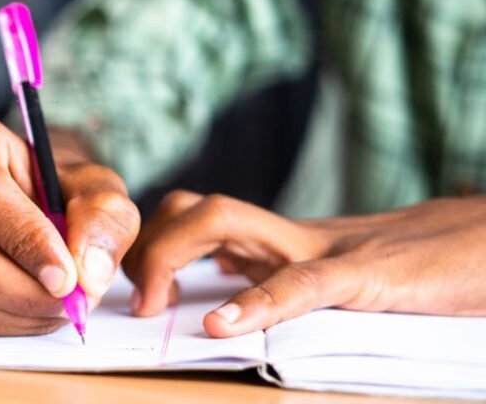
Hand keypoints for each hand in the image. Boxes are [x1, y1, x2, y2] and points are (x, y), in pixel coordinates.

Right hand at [0, 109, 139, 335]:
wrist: (23, 200)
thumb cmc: (54, 188)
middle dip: (22, 293)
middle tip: (72, 304)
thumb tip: (87, 272)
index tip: (68, 277)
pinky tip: (26, 305)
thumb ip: (103, 217)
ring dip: (15, 315)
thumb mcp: (94, 188)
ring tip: (56, 303)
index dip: (26, 242)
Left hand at [124, 191, 485, 337]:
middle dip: (149, 246)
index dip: (150, 244)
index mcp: (278, 241)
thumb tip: (221, 292)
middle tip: (134, 301)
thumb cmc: (408, 271)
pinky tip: (221, 325)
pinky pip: (299, 282)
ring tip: (154, 303)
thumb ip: (274, 279)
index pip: (194, 218)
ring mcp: (322, 247)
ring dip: (174, 256)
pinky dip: (256, 302)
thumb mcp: (327, 280)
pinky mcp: (362, 275)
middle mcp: (288, 235)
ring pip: (227, 221)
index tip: (127, 290)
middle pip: (195, 209)